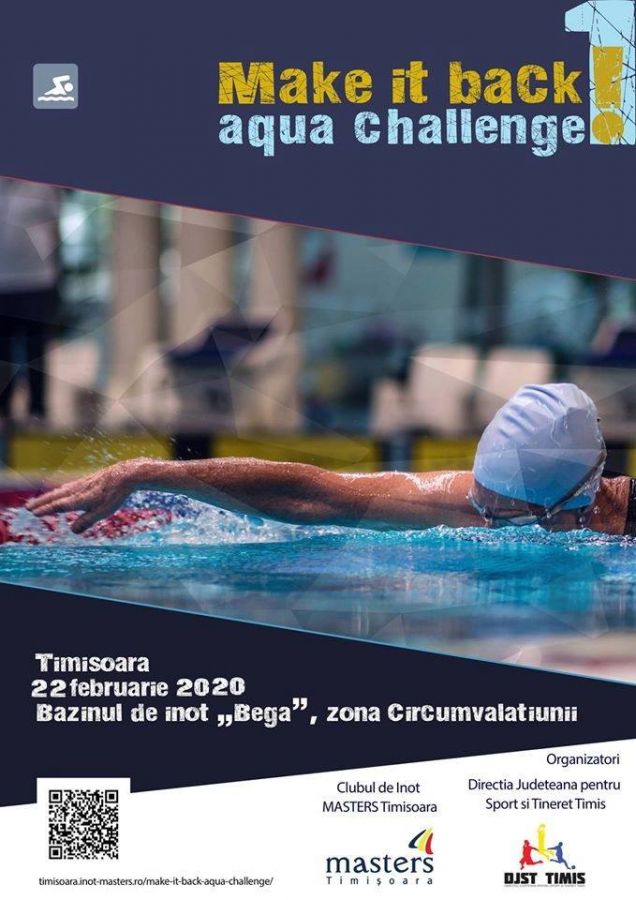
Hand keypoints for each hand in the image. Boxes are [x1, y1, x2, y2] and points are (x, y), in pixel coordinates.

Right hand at [26, 459, 145, 532]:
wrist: (125, 474)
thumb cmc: (114, 495)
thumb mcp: (102, 512)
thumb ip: (86, 522)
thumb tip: (72, 531)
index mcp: (78, 499)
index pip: (57, 506)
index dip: (45, 510)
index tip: (33, 513)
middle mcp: (76, 490)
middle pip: (54, 497)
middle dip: (41, 503)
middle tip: (27, 508)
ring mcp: (81, 484)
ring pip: (60, 491)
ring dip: (47, 497)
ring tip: (39, 502)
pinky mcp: (86, 481)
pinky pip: (67, 487)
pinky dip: (58, 491)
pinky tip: (60, 492)